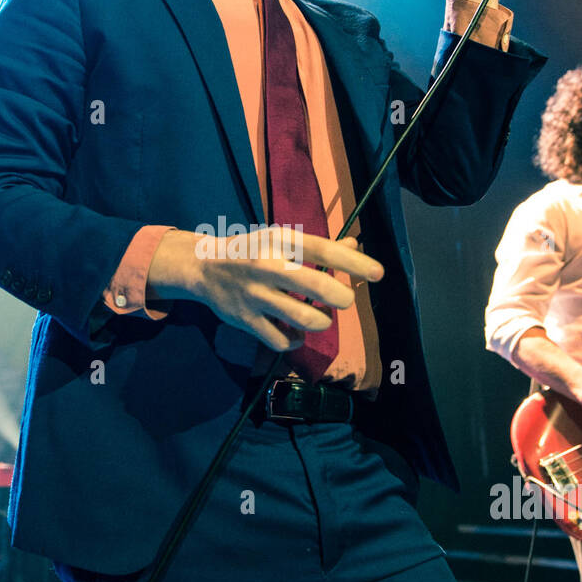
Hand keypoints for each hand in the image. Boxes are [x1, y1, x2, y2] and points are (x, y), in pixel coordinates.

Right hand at [189, 230, 383, 352]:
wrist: (204, 267)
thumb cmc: (252, 251)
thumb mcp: (281, 240)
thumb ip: (317, 246)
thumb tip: (354, 246)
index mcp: (279, 241)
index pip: (323, 250)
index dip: (354, 263)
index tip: (378, 273)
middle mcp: (267, 266)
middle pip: (317, 286)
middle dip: (342, 297)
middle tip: (345, 300)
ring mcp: (255, 295)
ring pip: (304, 318)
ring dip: (321, 322)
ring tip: (320, 318)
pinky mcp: (245, 320)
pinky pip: (281, 340)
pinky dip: (295, 341)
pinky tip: (295, 333)